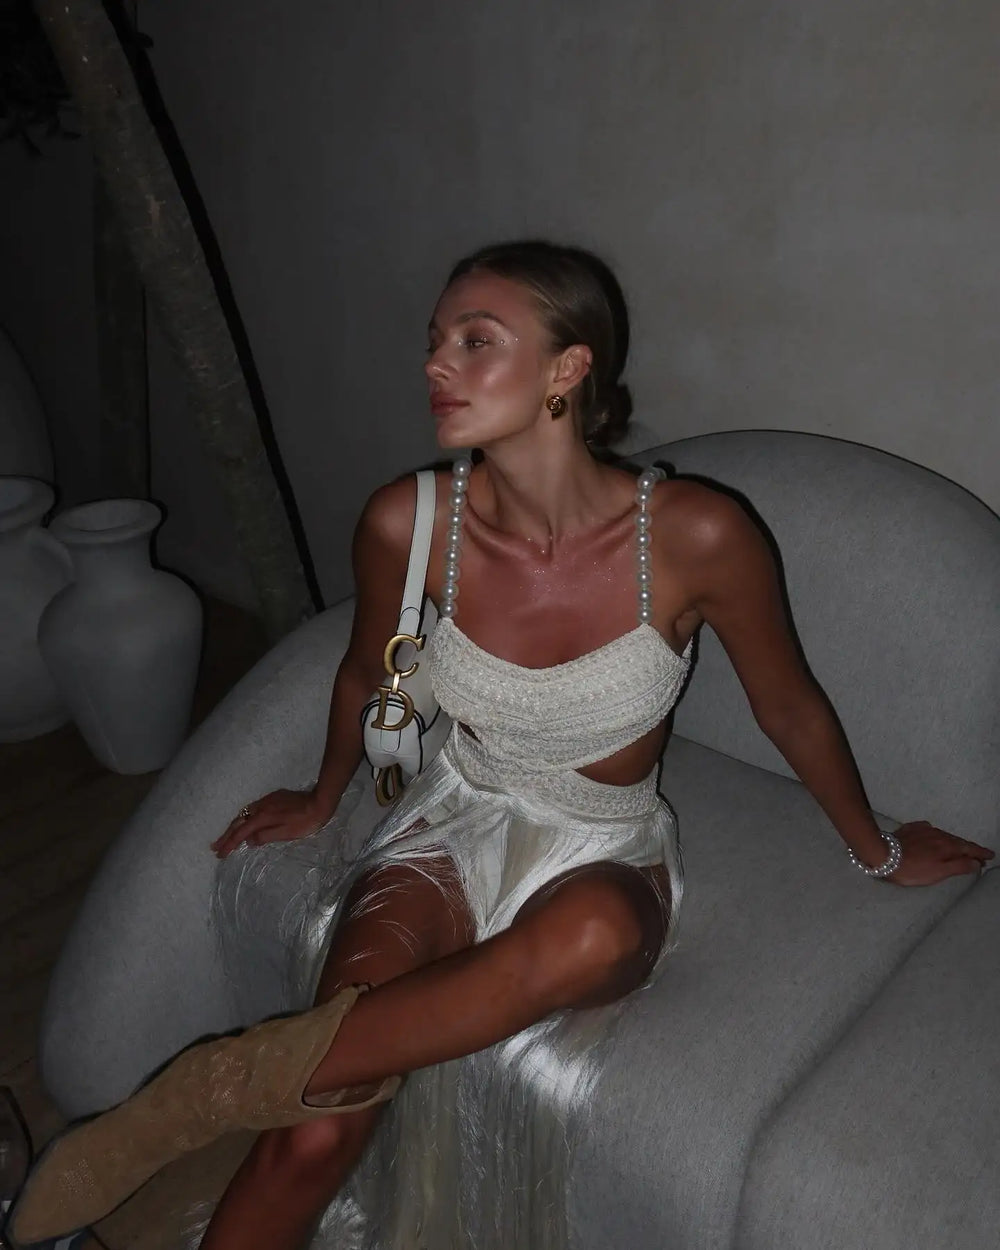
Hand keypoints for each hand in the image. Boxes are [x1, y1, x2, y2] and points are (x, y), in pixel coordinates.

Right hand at [211, 789, 329, 858]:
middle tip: (214, 847)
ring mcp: (266, 800)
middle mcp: (260, 807)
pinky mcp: (274, 797)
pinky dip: (244, 818)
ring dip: (233, 826)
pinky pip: (252, 809)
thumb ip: (265, 837)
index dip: (229, 845)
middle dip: (226, 835)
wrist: (319, 802)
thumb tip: (248, 841)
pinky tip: (245, 822)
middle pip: (238, 822)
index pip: (241, 833)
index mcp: (262, 817)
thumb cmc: (304, 822)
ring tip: (225, 836)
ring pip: (244, 814)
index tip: (220, 855)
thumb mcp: (285, 834)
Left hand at [886, 821, 993, 885]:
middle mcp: (939, 834)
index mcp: (948, 846)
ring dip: (953, 843)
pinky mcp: (911, 828)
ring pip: (944, 836)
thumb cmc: (912, 869)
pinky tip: (933, 839)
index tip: (990, 855)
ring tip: (957, 850)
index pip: (969, 849)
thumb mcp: (939, 873)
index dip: (981, 853)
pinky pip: (929, 831)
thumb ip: (959, 866)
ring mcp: (924, 830)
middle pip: (958, 842)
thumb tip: (976, 862)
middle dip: (969, 849)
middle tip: (977, 856)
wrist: (883, 854)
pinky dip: (936, 836)